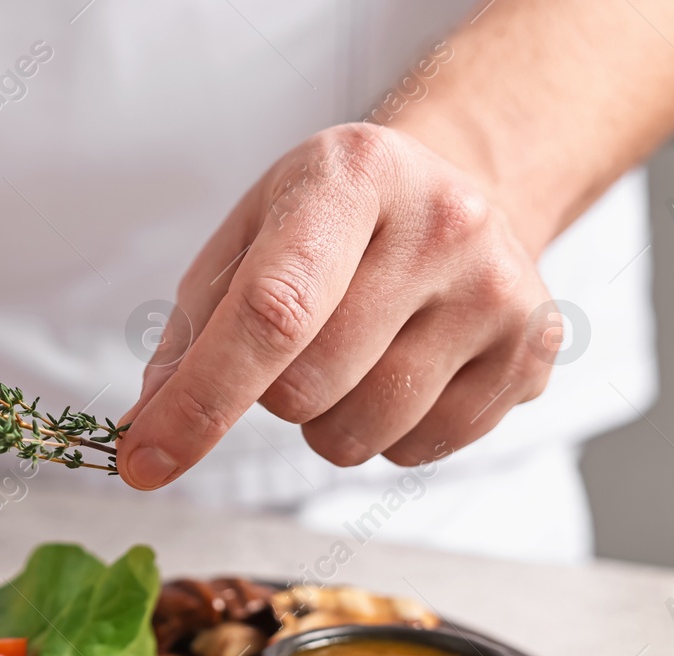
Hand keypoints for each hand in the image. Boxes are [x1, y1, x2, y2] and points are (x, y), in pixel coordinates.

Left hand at [119, 123, 555, 489]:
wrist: (455, 192)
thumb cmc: (328, 227)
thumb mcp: (245, 245)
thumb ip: (186, 341)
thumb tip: (141, 437)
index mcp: (352, 176)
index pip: (271, 312)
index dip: (201, 401)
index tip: (144, 461)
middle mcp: (444, 223)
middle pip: (309, 388)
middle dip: (272, 395)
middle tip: (298, 344)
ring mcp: (499, 290)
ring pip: (360, 435)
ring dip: (327, 421)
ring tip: (354, 354)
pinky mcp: (532, 352)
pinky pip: (418, 451)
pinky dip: (386, 434)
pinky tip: (405, 367)